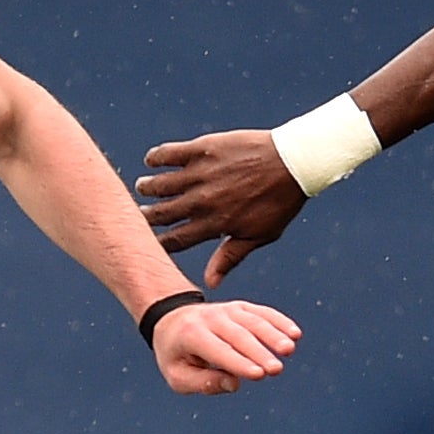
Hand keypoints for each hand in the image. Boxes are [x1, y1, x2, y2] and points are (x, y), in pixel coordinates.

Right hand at [137, 130, 307, 284]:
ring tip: (143, 186)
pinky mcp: (203, 149)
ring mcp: (201, 174)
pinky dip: (156, 158)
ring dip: (148, 187)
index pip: (176, 240)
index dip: (159, 243)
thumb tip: (210, 283)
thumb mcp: (258, 235)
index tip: (148, 242)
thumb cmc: (279, 202)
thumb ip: (230, 257)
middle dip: (147, 216)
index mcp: (214, 225)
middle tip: (140, 213)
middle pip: (163, 214)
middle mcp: (202, 201)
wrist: (293, 162)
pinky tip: (151, 161)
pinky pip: (169, 154)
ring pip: (161, 185)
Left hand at [152, 299, 300, 394]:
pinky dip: (279, 322)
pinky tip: (295, 334)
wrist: (172, 320)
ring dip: (274, 335)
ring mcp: (228, 310)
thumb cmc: (177, 355)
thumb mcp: (178, 376)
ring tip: (290, 349)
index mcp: (191, 335)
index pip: (218, 350)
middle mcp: (211, 318)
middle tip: (276, 370)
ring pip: (254, 321)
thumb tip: (235, 384)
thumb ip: (203, 382)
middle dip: (259, 353)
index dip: (238, 363)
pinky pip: (262, 313)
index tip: (258, 375)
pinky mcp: (241, 308)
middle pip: (239, 336)